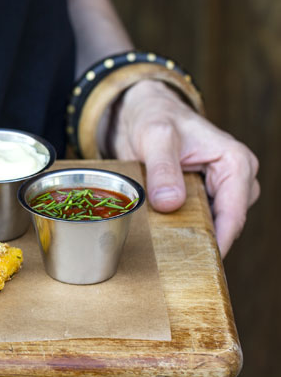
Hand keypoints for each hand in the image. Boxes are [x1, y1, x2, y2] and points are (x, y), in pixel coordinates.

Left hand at [111, 80, 259, 256]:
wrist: (141, 112)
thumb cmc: (154, 117)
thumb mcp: (155, 138)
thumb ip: (163, 170)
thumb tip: (171, 204)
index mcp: (235, 162)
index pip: (233, 213)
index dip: (220, 241)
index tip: (201, 263)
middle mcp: (235, 177)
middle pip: (226, 223)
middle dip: (204, 242)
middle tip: (178, 264)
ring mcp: (219, 189)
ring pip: (213, 224)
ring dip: (191, 236)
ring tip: (167, 253)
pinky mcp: (201, 196)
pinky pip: (198, 219)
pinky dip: (183, 229)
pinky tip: (163, 239)